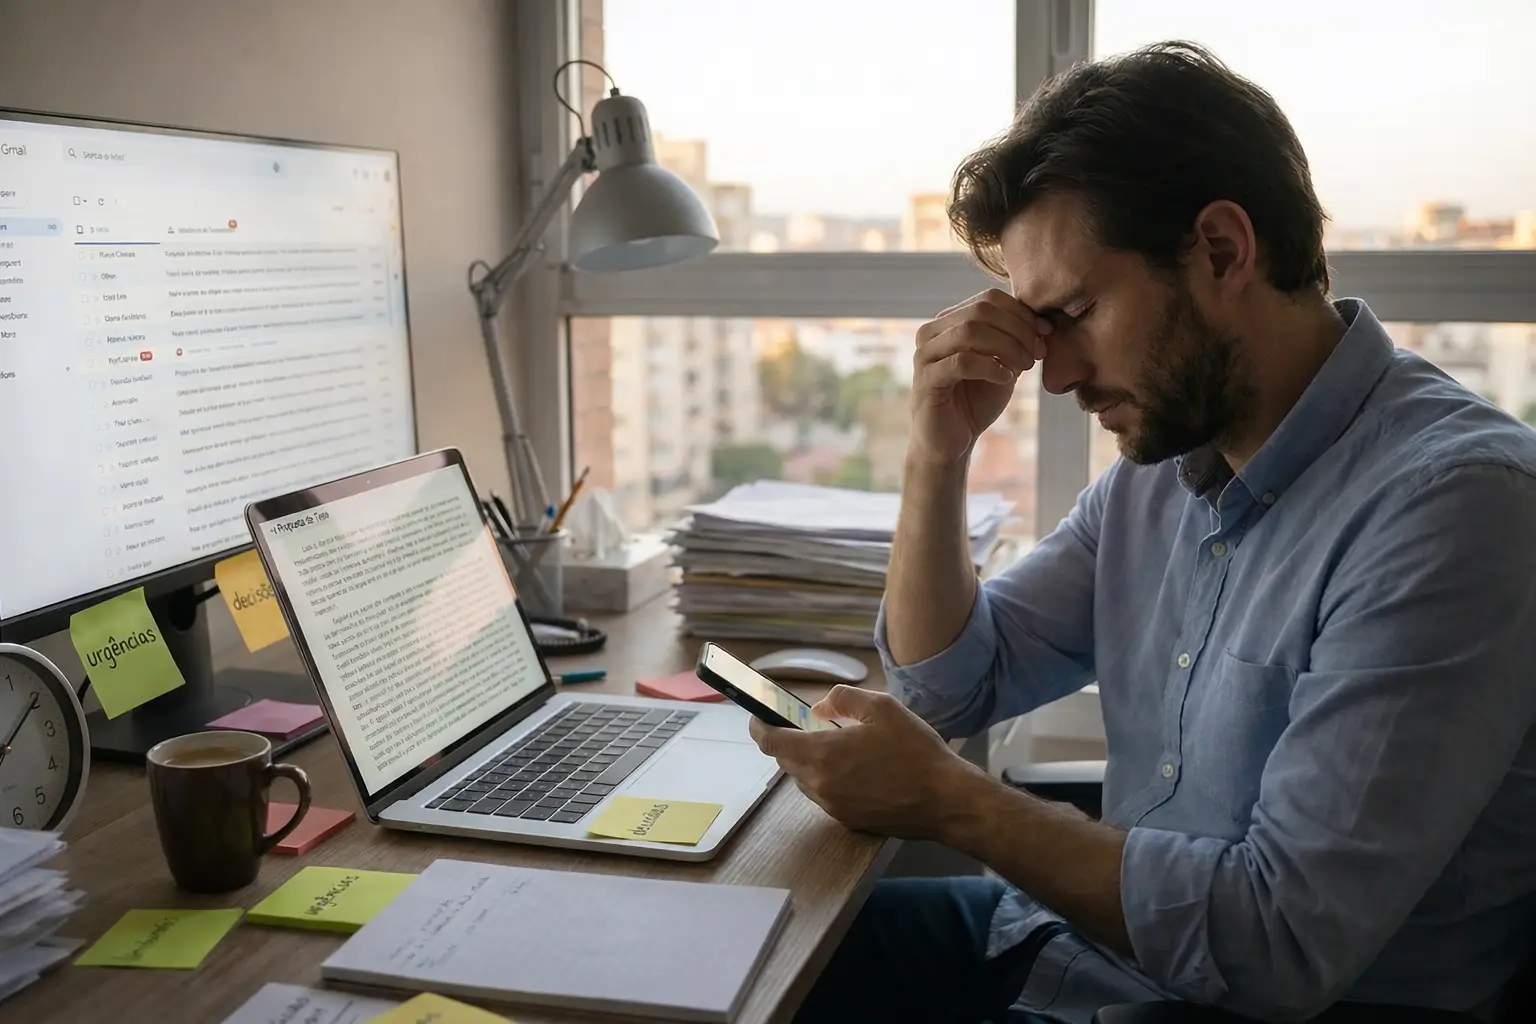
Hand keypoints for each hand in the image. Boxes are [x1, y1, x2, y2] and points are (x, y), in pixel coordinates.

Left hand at [747, 685, 981, 839]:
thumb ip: (842, 701)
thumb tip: (819, 709)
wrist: (945, 800)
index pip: (772, 743)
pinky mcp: (848, 820)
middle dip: (789, 742)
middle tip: (804, 725)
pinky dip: (827, 778)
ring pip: (805, 780)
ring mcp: (833, 806)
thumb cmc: (915, 751)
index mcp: (822, 755)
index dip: (759, 728)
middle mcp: (820, 785)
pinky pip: (824, 794)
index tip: (757, 718)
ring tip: (835, 745)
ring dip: (809, 762)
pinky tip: (854, 768)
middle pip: (786, 762)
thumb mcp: (881, 708)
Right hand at [911, 289, 1051, 461]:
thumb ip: (1015, 341)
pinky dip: (991, 367)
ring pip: (970, 332)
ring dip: (1007, 347)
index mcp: (949, 322)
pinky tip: (1006, 379)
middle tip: (1038, 353)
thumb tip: (1043, 322)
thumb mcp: (1003, 364)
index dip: (1022, 313)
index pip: (988, 299)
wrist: (952, 442)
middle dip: (1018, 329)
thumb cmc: (976, 401)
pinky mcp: (925, 379)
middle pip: (981, 310)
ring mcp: (925, 354)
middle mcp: (932, 332)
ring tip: (1025, 366)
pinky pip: (962, 362)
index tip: (1046, 333)